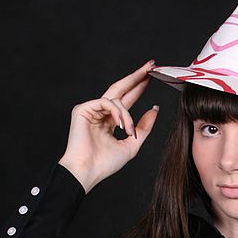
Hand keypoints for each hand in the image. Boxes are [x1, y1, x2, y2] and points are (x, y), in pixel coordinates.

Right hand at [58, 60, 159, 192]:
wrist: (88, 171)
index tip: (152, 75)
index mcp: (110, 120)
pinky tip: (121, 126)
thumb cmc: (106, 163)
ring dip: (127, 115)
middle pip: (121, 88)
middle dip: (136, 76)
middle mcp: (100, 112)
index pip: (127, 98)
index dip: (139, 86)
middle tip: (151, 65)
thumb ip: (144, 126)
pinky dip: (118, 113)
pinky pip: (107, 102)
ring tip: (129, 131)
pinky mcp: (82, 109)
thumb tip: (155, 108)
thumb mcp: (132, 144)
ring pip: (116, 99)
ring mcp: (91, 109)